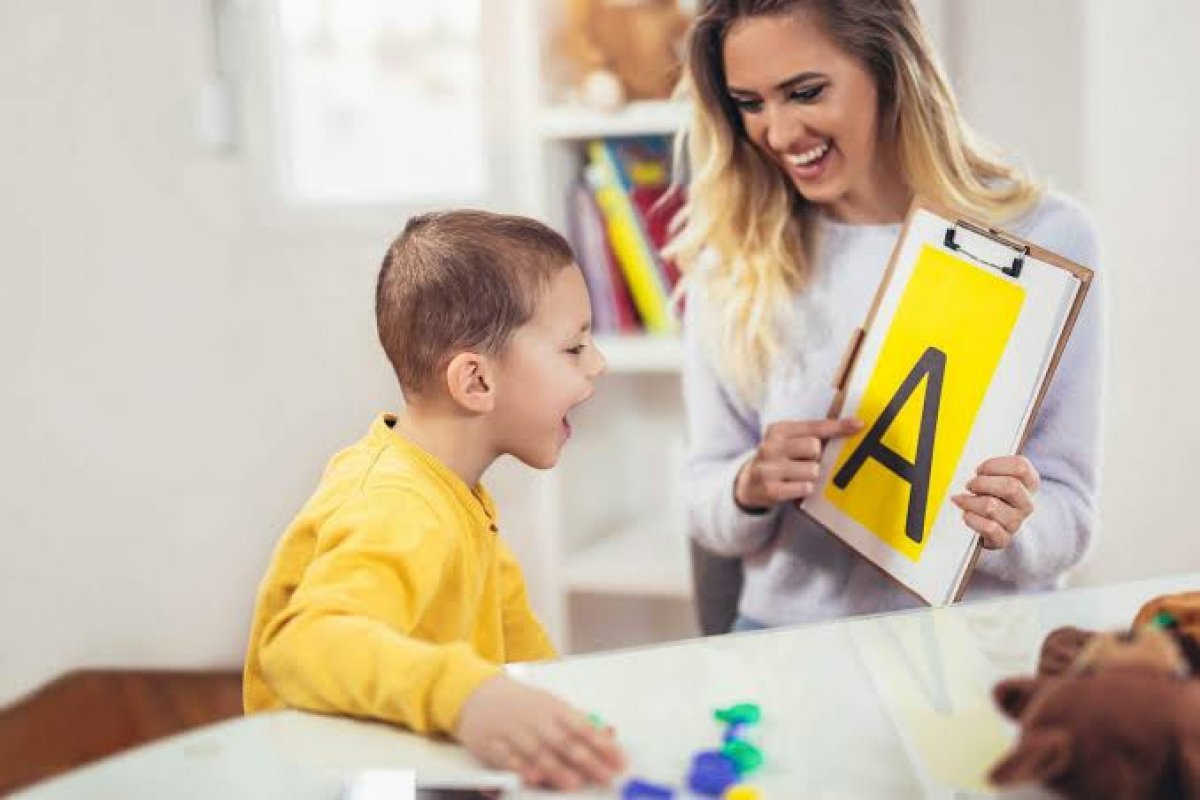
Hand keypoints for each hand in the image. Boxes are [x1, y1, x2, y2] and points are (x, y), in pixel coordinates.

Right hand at [454, 674, 625, 789]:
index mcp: (553, 707)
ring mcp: (513, 731)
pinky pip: (508, 758)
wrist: (476, 694)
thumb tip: (609, 733)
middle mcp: (535, 719)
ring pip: (538, 751)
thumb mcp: (551, 705)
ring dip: (557, 768)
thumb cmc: (521, 704)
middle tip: (606, 776)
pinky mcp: (492, 744)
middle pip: (565, 742)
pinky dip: (521, 768)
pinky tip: (533, 777)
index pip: (584, 727)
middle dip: (589, 761)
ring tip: (574, 782)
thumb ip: (578, 721)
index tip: (620, 760)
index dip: (604, 745)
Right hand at [734, 418, 864, 511]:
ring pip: (812, 470)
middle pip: (814, 447)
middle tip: (806, 461)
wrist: (747, 484)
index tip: (859, 425)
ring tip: (799, 476)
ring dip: (811, 475)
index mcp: (778, 430)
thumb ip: (814, 433)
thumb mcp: (788, 441)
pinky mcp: (770, 489)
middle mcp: (771, 446)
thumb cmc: (778, 459)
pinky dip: (805, 489)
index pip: (814, 426)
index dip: (838, 426)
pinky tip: (794, 487)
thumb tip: (853, 425)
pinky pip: (804, 488)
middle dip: (816, 457)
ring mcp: (769, 468)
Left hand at [952, 456, 1039, 548]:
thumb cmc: (993, 497)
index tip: (979, 469)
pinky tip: (966, 515)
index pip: (1020, 466)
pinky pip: (989, 528)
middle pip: (1010, 486)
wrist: (996, 529)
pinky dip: (972, 519)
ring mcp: (1016, 522)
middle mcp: (1026, 503)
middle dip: (982, 483)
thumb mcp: (996, 479)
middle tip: (969, 485)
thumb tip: (972, 467)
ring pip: (992, 507)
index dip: (994, 465)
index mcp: (1029, 483)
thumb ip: (990, 470)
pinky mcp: (1003, 539)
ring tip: (961, 500)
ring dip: (971, 501)